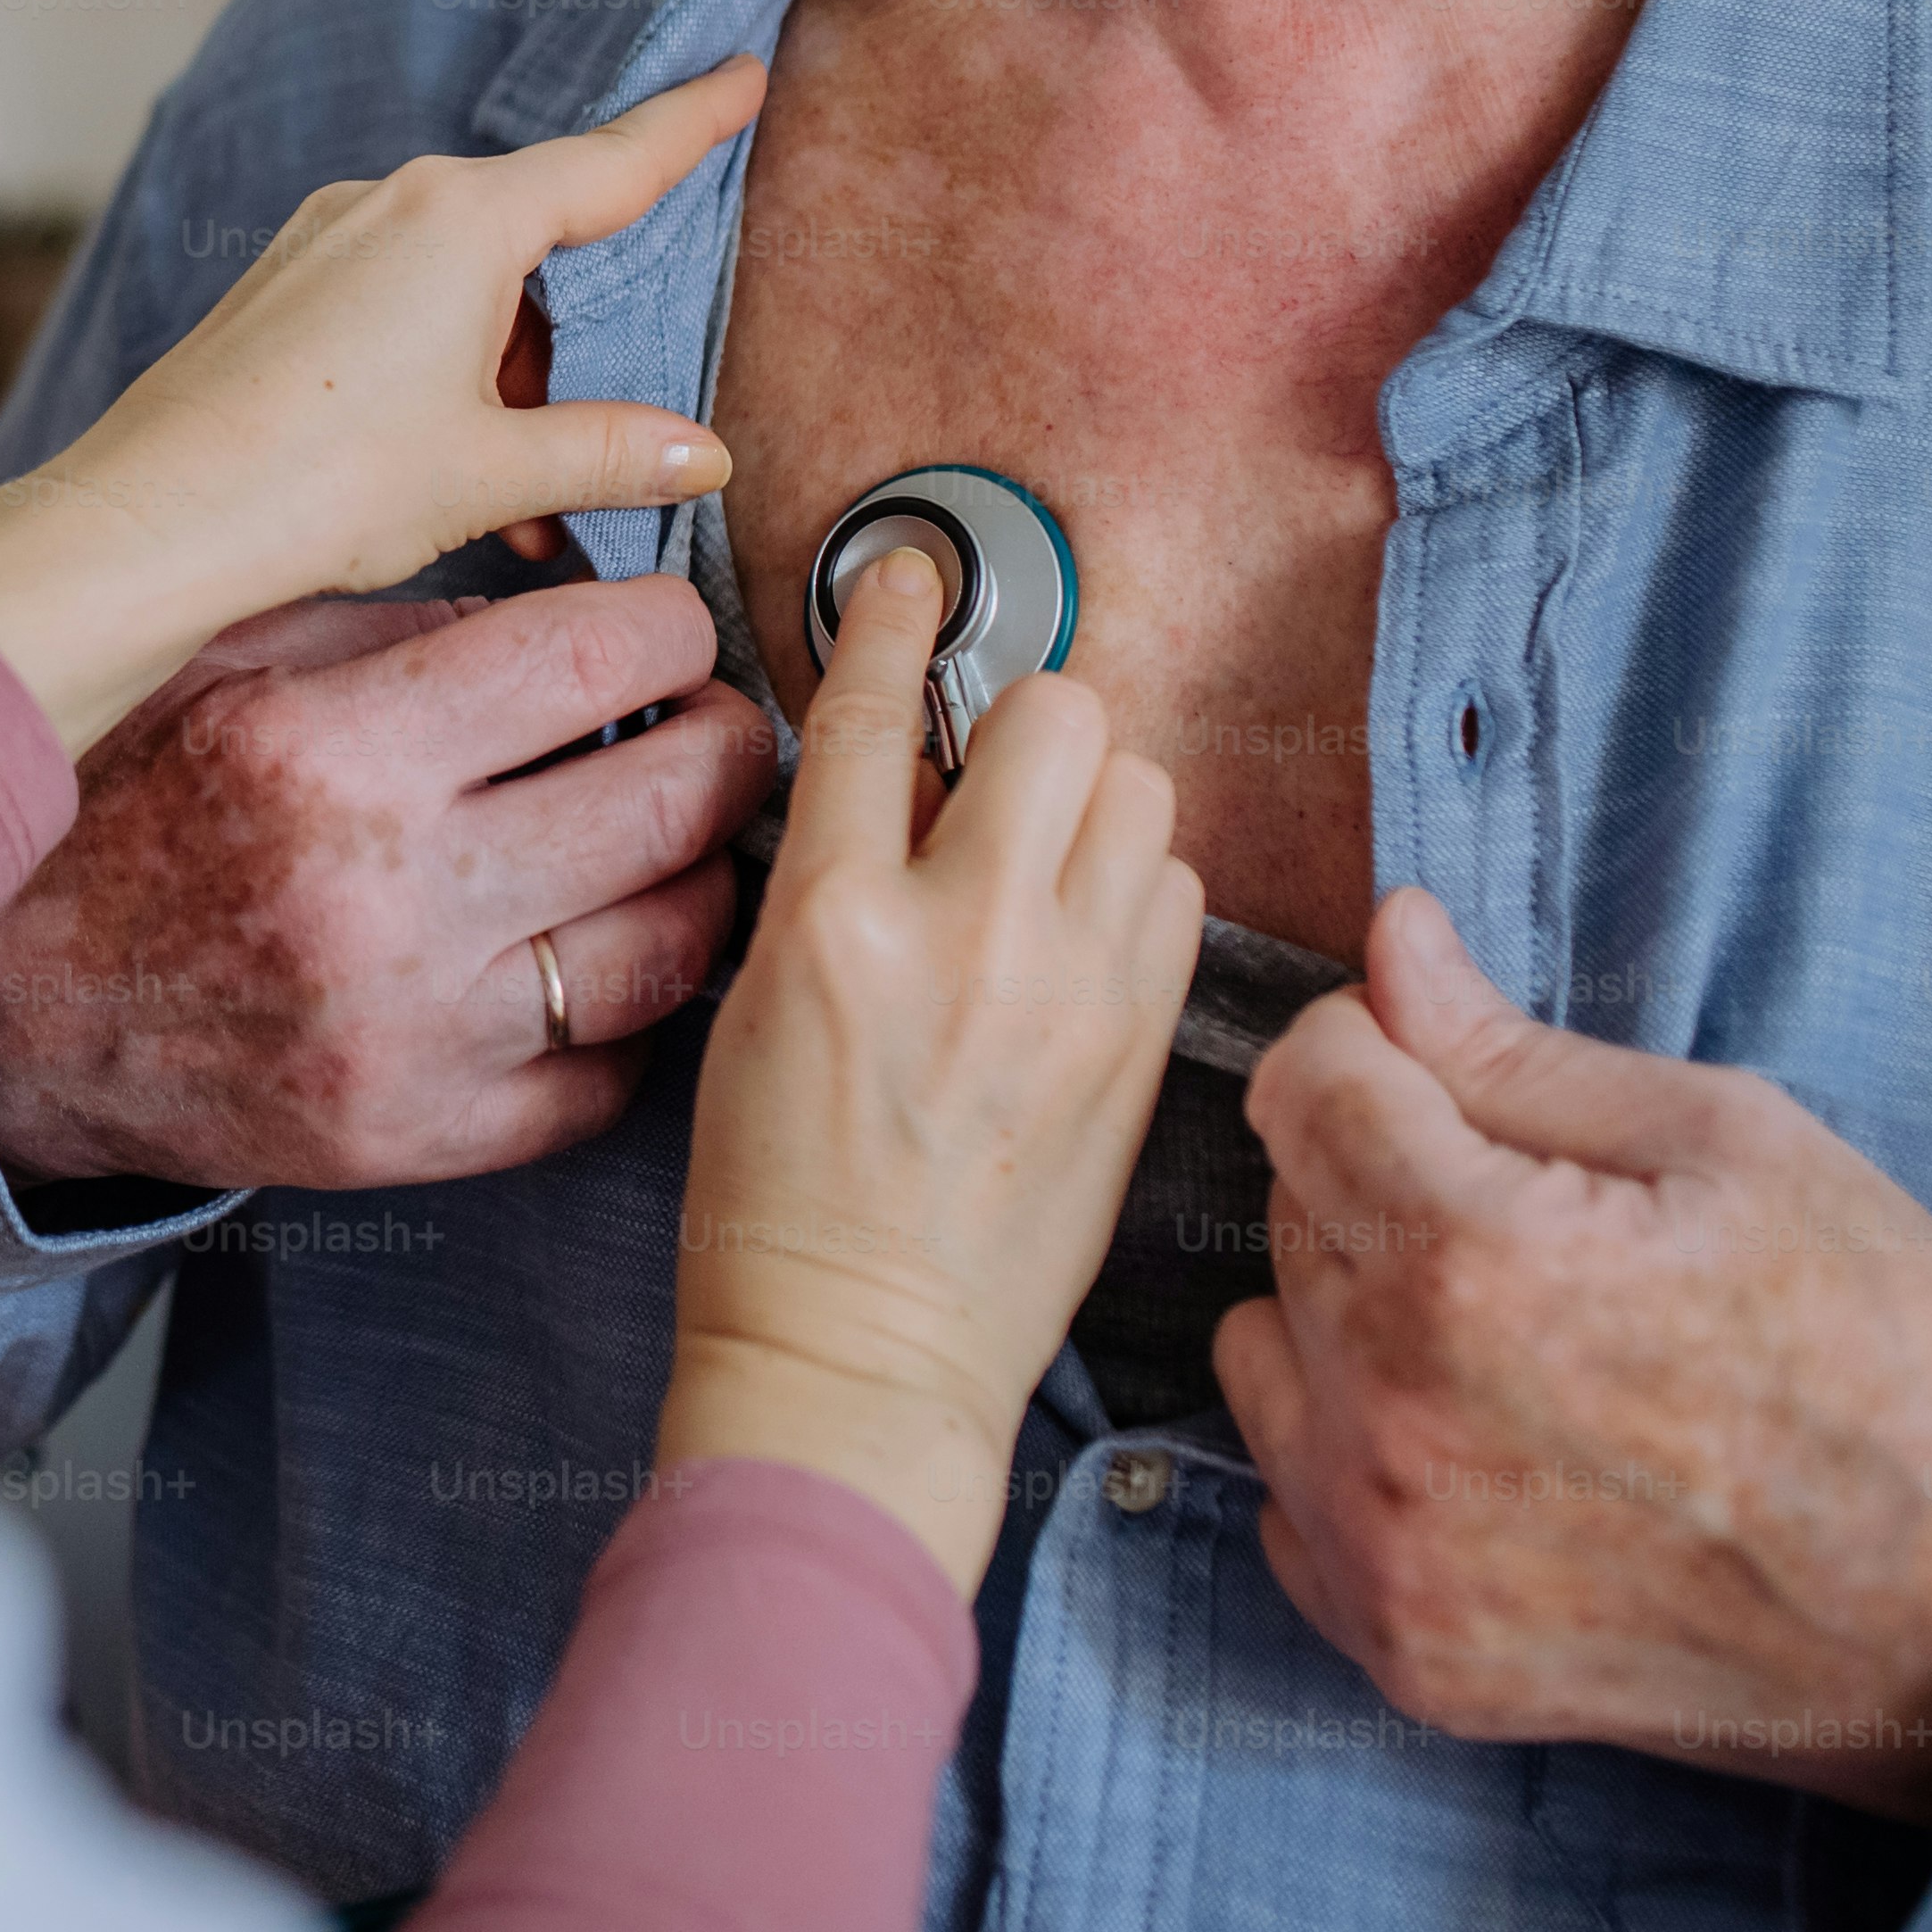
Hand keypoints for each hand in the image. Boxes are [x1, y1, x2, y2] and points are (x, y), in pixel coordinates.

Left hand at [0, 59, 762, 753]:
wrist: (150, 522)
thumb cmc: (320, 481)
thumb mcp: (493, 472)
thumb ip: (610, 451)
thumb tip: (703, 454)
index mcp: (460, 218)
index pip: (610, 162)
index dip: (687, 125)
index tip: (740, 76)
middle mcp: (389, 203)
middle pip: (534, 244)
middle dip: (579, 342)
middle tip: (613, 425)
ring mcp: (325, 242)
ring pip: (464, 293)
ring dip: (510, 385)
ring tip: (525, 503)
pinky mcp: (281, 292)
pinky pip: (397, 312)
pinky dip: (446, 382)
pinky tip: (452, 480)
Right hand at [0, 578, 775, 1190]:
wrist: (10, 1017)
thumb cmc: (124, 812)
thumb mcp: (226, 667)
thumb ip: (396, 630)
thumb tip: (570, 613)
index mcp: (332, 749)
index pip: (588, 656)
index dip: (669, 627)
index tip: (671, 631)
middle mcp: (384, 896)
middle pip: (665, 803)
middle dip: (724, 746)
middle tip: (714, 727)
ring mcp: (410, 1035)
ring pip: (665, 950)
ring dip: (702, 880)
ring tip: (683, 841)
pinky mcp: (417, 1139)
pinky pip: (603, 1080)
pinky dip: (634, 1016)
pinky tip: (609, 959)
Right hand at [659, 564, 1199, 1598]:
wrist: (858, 1353)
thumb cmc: (776, 1197)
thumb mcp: (757, 1003)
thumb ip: (837, 876)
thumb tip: (909, 780)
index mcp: (831, 921)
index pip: (872, 709)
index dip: (894, 617)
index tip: (913, 577)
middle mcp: (965, 938)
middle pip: (1055, 712)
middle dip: (1022, 718)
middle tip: (988, 769)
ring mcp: (1071, 991)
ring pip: (1138, 785)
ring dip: (1089, 794)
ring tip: (1040, 853)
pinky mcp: (1141, 1046)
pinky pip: (1174, 889)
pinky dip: (1134, 884)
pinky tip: (1083, 932)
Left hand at [1217, 889, 1931, 1822]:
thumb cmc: (1886, 1347)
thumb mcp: (1726, 1141)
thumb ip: (1512, 1048)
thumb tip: (1391, 937)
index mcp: (1468, 1261)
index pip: (1305, 1084)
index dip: (1376, 1050)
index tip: (1452, 1077)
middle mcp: (1396, 1417)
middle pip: (1289, 1216)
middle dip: (1384, 1185)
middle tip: (1541, 1226)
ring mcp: (1392, 1555)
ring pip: (1269, 1356)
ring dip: (1352, 1325)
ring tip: (1516, 1342)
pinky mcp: (1409, 1658)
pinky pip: (1293, 1505)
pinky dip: (1361, 1463)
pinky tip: (1493, 1453)